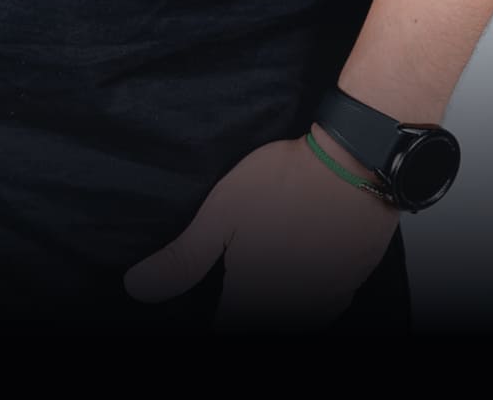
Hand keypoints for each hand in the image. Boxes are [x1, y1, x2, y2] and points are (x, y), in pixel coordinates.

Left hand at [122, 133, 399, 332]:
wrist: (355, 165)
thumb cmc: (287, 183)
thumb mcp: (222, 214)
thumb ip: (183, 258)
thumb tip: (137, 288)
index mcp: (254, 301)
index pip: (222, 328)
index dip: (211, 311)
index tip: (209, 292)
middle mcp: (291, 313)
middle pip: (256, 320)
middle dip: (242, 302)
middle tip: (239, 263)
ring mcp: (325, 301)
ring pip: (290, 315)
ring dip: (275, 298)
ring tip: (269, 258)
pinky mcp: (348, 285)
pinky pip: (319, 302)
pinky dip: (306, 288)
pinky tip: (300, 257)